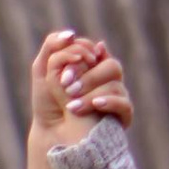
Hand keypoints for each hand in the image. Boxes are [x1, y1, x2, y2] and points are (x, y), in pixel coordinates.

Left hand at [26, 29, 129, 168]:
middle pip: (111, 66)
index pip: (96, 52)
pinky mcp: (122, 117)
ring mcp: (117, 97)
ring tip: (73, 104)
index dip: (82, 57)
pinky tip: (95, 104)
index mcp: (92, 66)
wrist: (52, 133)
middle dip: (87, 76)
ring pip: (116, 84)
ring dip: (92, 91)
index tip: (64, 73)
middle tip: (67, 87)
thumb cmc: (48, 101)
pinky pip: (124, 105)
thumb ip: (53, 47)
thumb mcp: (44, 70)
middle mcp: (108, 80)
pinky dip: (109, 102)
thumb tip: (71, 34)